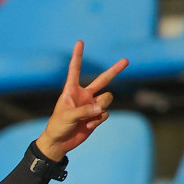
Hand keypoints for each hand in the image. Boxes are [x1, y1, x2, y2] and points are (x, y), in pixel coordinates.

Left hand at [37, 42, 128, 161]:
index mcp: (71, 90)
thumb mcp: (68, 117)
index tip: (80, 41)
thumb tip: (101, 107)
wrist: (60, 142)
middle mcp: (83, 95)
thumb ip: (84, 111)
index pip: (75, 70)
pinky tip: (88, 126)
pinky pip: (104, 114)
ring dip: (101, 107)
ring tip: (90, 117)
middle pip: (102, 80)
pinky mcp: (96, 116)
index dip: (78, 56)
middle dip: (115, 70)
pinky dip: (98, 120)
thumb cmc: (57, 126)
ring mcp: (91, 105)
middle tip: (126, 60)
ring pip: (106, 99)